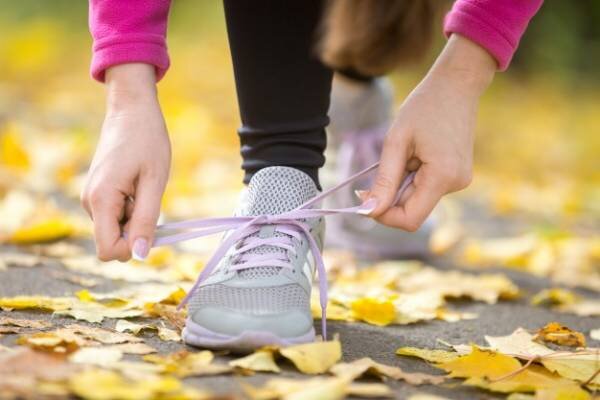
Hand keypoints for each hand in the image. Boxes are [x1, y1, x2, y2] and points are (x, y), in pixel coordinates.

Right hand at [81, 64, 170, 260]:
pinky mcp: (97, 192)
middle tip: (150, 198)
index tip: (152, 227)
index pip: (107, 250)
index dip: (132, 248)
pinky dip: (131, 207)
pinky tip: (138, 184)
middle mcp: (89, 202)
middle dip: (136, 230)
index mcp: (101, 200)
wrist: (132, 110)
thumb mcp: (154, 182)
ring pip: (116, 227)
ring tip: (144, 185)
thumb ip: (147, 220)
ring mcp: (91, 197)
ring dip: (136, 216)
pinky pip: (116, 214)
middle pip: (113, 240)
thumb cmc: (147, 140)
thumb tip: (141, 255)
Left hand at [361, 35, 495, 230]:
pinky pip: (427, 187)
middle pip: (413, 209)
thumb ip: (384, 180)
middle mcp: (455, 184)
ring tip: (403, 153)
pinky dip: (412, 177)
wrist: (457, 84)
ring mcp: (459, 180)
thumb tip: (369, 211)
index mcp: (442, 177)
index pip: (409, 220)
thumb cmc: (424, 106)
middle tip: (375, 171)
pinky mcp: (457, 175)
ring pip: (418, 198)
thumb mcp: (396, 142)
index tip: (365, 199)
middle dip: (390, 196)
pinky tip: (414, 154)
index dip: (384, 216)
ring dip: (401, 184)